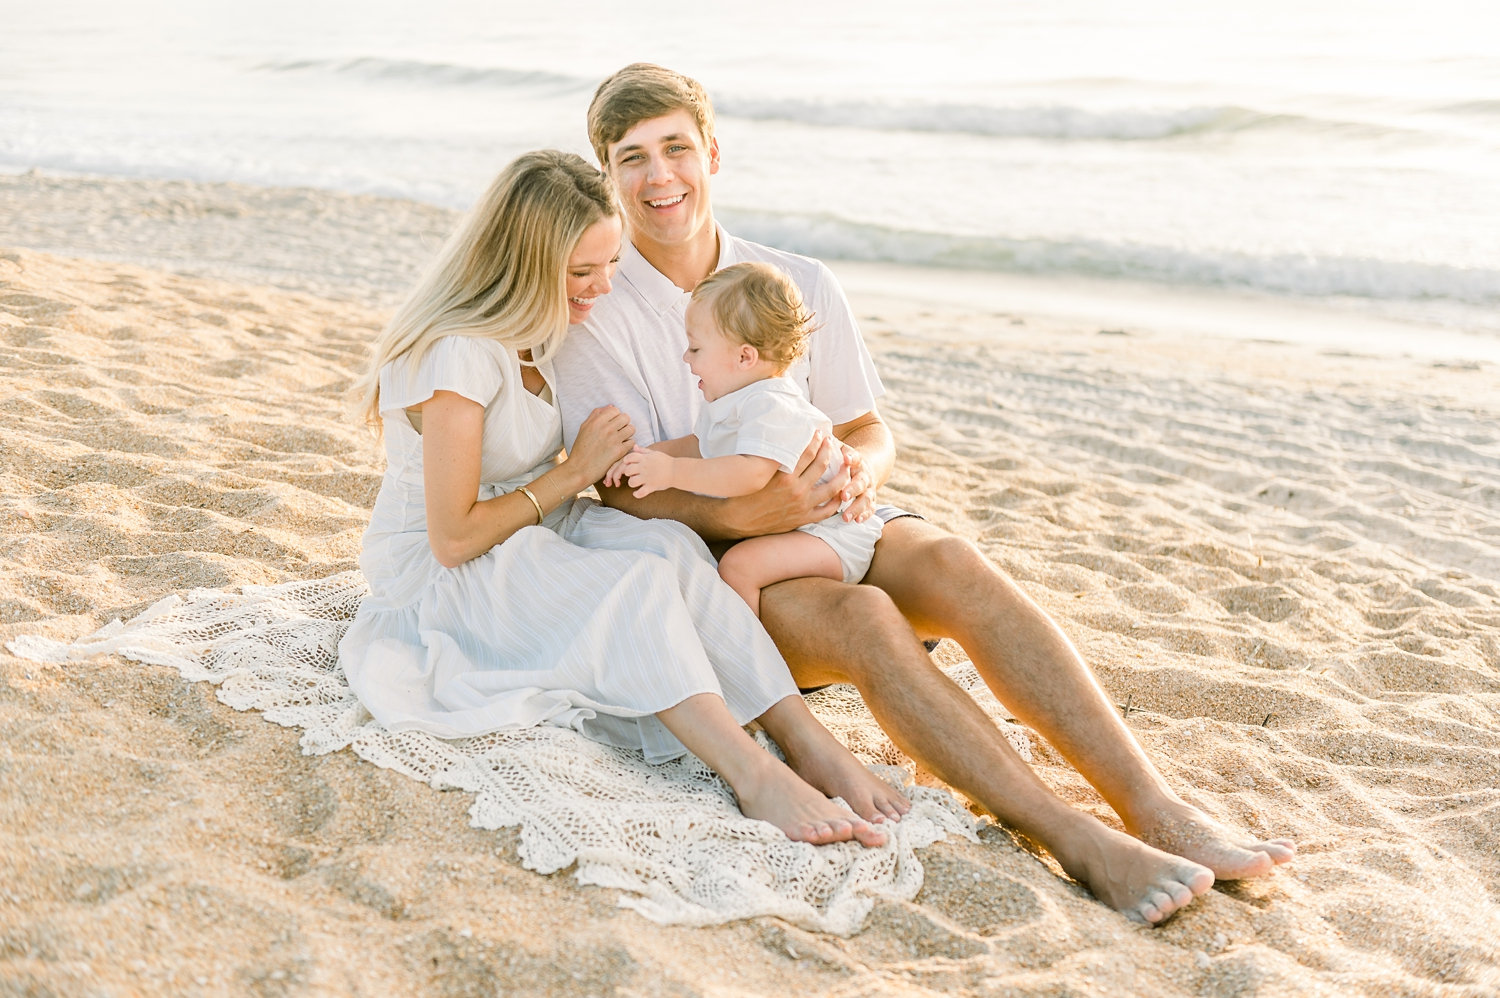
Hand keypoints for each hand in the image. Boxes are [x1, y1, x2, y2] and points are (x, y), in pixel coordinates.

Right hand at [567, 406, 634, 485]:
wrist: (579, 470)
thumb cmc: (581, 449)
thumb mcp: (584, 428)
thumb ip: (596, 415)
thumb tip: (611, 406)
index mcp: (596, 421)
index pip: (615, 410)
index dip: (615, 416)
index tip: (613, 424)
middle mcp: (606, 428)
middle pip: (626, 417)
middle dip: (623, 424)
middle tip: (618, 432)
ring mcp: (613, 439)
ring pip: (631, 429)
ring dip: (627, 434)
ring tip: (620, 440)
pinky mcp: (619, 451)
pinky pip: (632, 442)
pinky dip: (628, 445)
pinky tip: (620, 449)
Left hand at [620, 445, 673, 497]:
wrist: (677, 471)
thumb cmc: (666, 462)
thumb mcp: (654, 453)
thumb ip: (643, 450)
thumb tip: (634, 446)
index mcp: (644, 459)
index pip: (628, 458)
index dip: (626, 461)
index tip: (629, 464)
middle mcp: (644, 468)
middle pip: (628, 470)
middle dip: (628, 473)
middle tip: (633, 474)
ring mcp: (647, 478)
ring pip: (632, 482)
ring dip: (632, 483)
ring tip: (636, 483)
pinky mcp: (652, 486)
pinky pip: (640, 493)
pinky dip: (637, 494)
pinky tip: (637, 493)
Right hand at [724, 430, 846, 536]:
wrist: (737, 520)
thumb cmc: (743, 493)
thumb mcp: (758, 473)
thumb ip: (774, 460)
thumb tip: (784, 443)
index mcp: (784, 476)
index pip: (807, 453)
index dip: (816, 440)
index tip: (820, 432)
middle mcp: (796, 490)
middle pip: (821, 466)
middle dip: (829, 451)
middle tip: (832, 443)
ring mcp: (802, 505)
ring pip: (832, 488)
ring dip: (842, 476)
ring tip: (846, 467)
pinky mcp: (802, 519)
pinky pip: (827, 511)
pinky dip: (836, 502)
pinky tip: (840, 494)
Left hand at [838, 442, 877, 521]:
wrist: (865, 466)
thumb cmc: (844, 458)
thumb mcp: (840, 448)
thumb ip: (831, 445)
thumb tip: (817, 433)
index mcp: (857, 461)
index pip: (856, 458)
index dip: (852, 458)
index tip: (846, 459)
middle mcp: (864, 475)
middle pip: (861, 482)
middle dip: (852, 489)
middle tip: (843, 495)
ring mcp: (869, 489)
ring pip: (866, 499)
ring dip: (856, 507)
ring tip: (846, 516)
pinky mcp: (870, 500)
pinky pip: (870, 509)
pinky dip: (865, 515)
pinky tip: (857, 521)